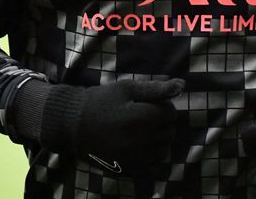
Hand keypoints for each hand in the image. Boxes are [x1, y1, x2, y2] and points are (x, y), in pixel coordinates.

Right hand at [41, 78, 185, 171]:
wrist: (72, 124)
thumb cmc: (101, 101)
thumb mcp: (127, 88)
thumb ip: (156, 88)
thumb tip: (182, 85)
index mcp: (141, 117)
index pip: (170, 112)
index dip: (162, 106)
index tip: (147, 105)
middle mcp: (139, 140)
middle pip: (169, 132)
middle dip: (161, 123)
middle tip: (143, 118)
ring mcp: (133, 158)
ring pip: (163, 151)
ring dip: (158, 141)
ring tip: (141, 133)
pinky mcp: (126, 169)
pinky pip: (152, 168)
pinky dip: (150, 158)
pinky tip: (138, 148)